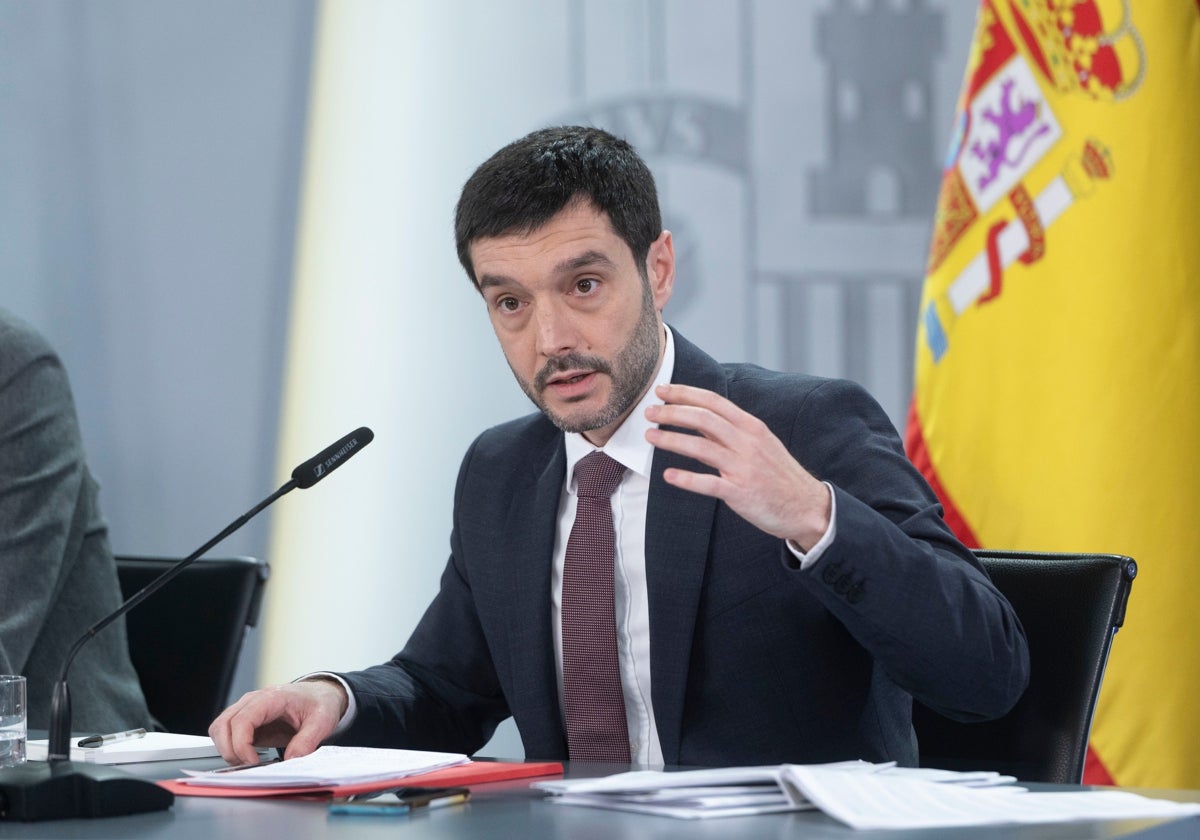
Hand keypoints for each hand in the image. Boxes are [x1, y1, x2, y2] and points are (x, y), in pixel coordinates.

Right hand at [208, 678, 347, 765]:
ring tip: (248, 762)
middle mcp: (253, 701)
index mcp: (272, 698)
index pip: (242, 720)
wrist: (319, 695)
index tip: (253, 762)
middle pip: (223, 725)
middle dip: (230, 751)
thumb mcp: (322, 721)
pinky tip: (247, 757)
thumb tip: (290, 760)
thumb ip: (307, 741)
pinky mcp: (245, 720)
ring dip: (226, 750)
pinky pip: (225, 733)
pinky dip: (229, 747)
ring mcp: (246, 709)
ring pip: (219, 729)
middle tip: (250, 766)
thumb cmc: (319, 703)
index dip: (241, 744)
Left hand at [644, 383, 831, 549]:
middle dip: (672, 412)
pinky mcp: (741, 493)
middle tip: (649, 412)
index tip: (662, 390)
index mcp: (751, 426)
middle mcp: (747, 443)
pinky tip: (668, 475)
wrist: (807, 506)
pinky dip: (686, 479)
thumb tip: (699, 416)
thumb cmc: (779, 474)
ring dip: (672, 440)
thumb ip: (733, 430)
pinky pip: (709, 484)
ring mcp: (744, 468)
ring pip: (701, 447)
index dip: (684, 393)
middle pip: (703, 419)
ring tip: (650, 437)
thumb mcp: (761, 442)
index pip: (713, 402)